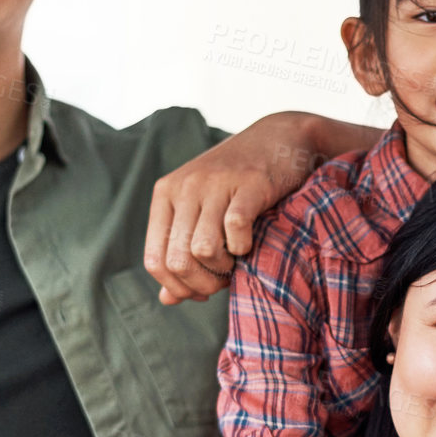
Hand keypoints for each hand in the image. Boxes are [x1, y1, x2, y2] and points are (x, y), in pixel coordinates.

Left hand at [144, 113, 376, 304]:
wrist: (281, 137)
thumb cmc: (240, 183)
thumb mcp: (203, 213)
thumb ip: (182, 254)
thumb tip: (167, 299)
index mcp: (166, 194)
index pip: (154, 260)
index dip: (177, 287)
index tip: (201, 291)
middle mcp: (185, 187)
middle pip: (177, 260)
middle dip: (202, 284)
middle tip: (223, 280)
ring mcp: (216, 183)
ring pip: (202, 249)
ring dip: (222, 268)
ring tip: (236, 261)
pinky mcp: (249, 182)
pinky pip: (235, 228)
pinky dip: (244, 248)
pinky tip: (250, 243)